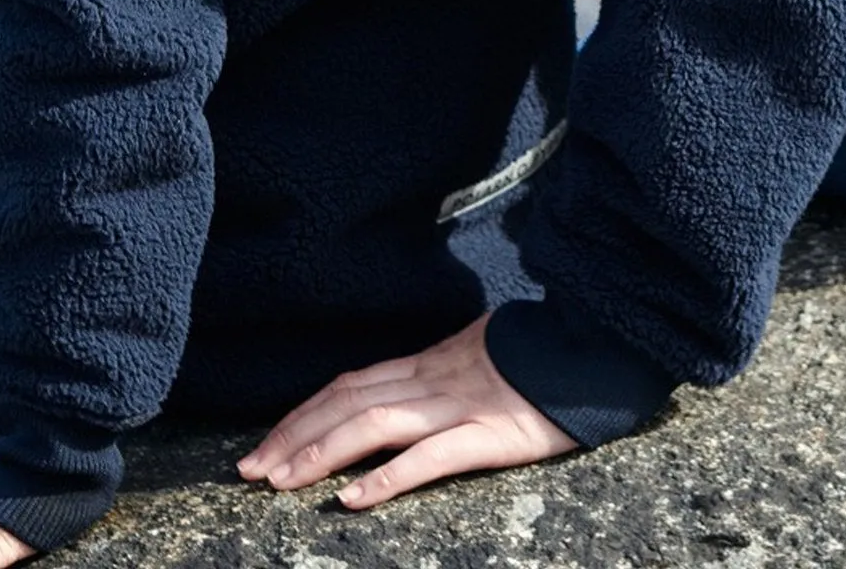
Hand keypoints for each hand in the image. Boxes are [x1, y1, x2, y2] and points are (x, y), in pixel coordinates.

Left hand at [238, 313, 577, 508]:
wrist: (595, 348)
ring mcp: (460, 405)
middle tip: (250, 470)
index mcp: (432, 362)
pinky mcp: (490, 435)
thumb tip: (409, 383)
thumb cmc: (544, 359)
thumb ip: (444, 370)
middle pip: (349, 400)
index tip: (265, 442)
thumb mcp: (482, 354)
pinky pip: (430, 457)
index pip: (352, 383)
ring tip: (281, 481)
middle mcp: (435, 378)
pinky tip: (354, 499)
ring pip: (376, 422)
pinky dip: (386, 477)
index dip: (303, 411)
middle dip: (293, 434)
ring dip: (321, 451)